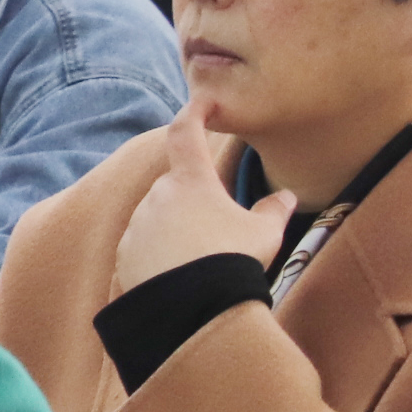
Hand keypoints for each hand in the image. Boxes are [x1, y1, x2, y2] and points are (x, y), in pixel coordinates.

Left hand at [114, 99, 293, 298]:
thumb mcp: (263, 233)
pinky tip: (182, 272)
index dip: (195, 113)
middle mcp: (156, 196)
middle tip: (220, 226)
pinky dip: (161, 251)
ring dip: (178, 226)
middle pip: (176, 185)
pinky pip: (145, 244)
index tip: (203, 103)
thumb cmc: (233, 260)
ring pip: (159, 215)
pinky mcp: (125, 253)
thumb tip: (286, 196)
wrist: (195, 307)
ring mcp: (137, 225)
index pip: (186, 133)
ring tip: (205, 258)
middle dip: (196, 198)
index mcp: (189, 180)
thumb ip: (273, 210)